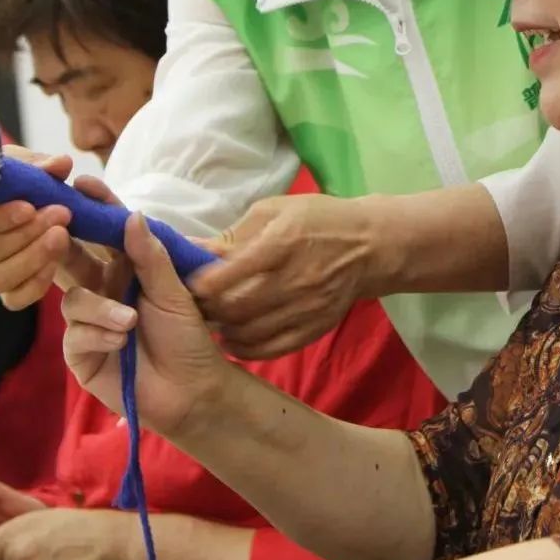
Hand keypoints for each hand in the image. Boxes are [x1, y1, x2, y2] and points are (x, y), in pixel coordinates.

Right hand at [0, 147, 113, 308]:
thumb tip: (62, 163)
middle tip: (61, 214)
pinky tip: (55, 263)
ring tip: (63, 236)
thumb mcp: (17, 164)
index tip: (30, 207)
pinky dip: (35, 285)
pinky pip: (13, 299)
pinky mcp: (0, 285)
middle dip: (28, 235)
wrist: (8, 199)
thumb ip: (38, 164)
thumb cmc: (5, 177)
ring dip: (35, 258)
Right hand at [62, 212, 228, 439]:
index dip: (94, 207)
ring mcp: (88, 321)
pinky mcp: (80, 352)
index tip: (82, 184)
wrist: (192, 391)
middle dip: (64, 245)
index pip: (105, 231)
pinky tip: (119, 343)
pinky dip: (98, 335)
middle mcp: (101, 289)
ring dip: (100, 308)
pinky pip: (74, 334)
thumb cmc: (187, 337)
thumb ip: (150, 256)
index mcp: (126, 268)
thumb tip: (132, 215)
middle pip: (71, 258)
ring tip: (129, 322)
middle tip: (61, 232)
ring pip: (73, 299)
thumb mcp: (174, 292)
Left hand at [190, 194, 377, 357]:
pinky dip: (246, 348)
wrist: (371, 246)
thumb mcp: (276, 210)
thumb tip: (193, 248)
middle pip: (237, 308)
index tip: (188, 285)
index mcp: (283, 243)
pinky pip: (273, 348)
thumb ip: (235, 233)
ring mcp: (307, 308)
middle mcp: (295, 280)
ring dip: (223, 331)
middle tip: (192, 307)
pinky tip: (233, 339)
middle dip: (207, 311)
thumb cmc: (318, 219)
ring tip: (210, 323)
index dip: (202, 284)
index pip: (233, 272)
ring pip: (251, 332)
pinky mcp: (315, 328)